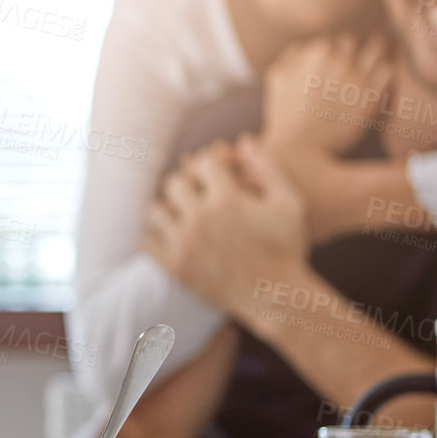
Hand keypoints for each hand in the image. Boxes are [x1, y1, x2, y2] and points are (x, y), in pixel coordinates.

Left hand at [144, 135, 307, 314]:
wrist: (274, 297)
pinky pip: (147, 241)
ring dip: (169, 208)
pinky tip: (173, 234)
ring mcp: (184, 245)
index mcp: (228, 200)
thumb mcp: (289, 203)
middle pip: (174, 182)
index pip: (203, 162)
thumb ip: (267, 168)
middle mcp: (201, 220)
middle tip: (198, 194)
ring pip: (156, 210)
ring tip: (183, 213)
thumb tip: (242, 140)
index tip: (219, 177)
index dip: (212, 165)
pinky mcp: (175, 269)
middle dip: (188, 184)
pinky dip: (156, 234)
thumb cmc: (286, 247)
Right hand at [261, 33, 390, 158]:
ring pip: (377, 50)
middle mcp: (341, 60)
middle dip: (351, 52)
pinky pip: (388, 71)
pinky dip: (385, 72)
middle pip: (353, 43)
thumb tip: (303, 46)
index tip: (332, 63)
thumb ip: (290, 57)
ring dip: (375, 54)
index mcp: (319, 52)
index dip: (331, 53)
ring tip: (375, 61)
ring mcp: (358, 76)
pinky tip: (379, 80)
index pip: (331, 42)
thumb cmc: (284, 116)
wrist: (299, 147)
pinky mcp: (372, 95)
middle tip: (352, 63)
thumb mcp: (276, 79)